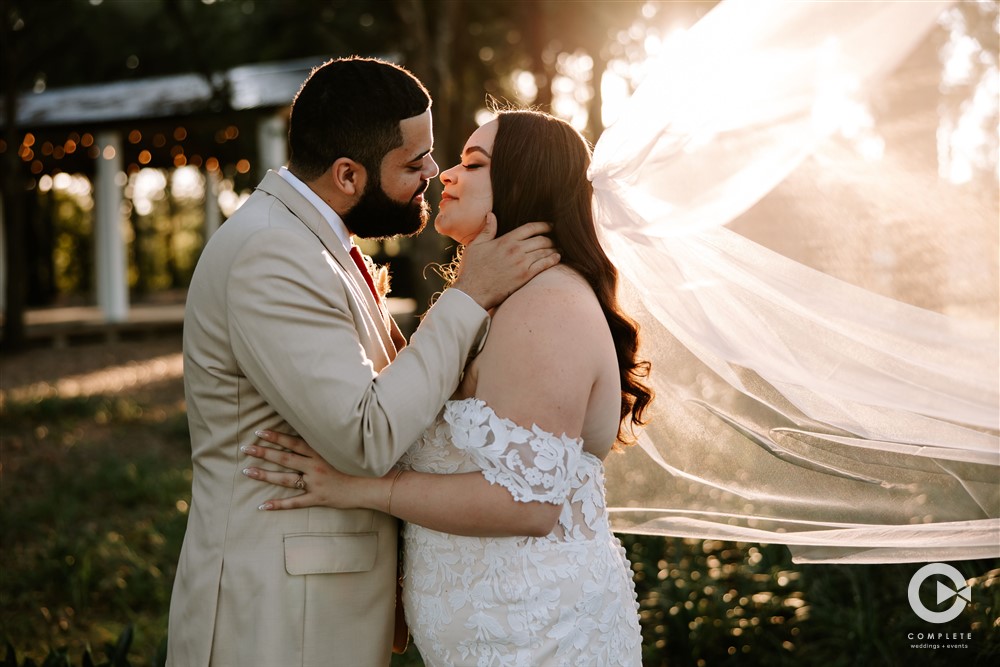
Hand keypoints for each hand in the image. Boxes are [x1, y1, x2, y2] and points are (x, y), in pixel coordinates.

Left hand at [241, 430, 386, 510]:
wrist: (374, 485)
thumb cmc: (361, 465)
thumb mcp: (344, 449)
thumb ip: (328, 442)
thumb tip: (314, 432)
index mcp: (321, 452)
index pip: (293, 442)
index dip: (275, 437)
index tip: (259, 432)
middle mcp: (315, 466)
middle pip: (284, 458)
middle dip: (263, 452)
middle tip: (245, 449)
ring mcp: (316, 483)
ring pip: (285, 479)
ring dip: (265, 475)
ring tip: (246, 472)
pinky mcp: (318, 498)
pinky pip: (294, 502)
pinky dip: (278, 504)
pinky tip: (262, 505)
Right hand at [451, 214, 559, 310]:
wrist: (473, 291)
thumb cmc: (472, 269)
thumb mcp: (476, 245)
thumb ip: (487, 230)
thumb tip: (491, 214)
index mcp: (506, 240)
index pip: (530, 228)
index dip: (543, 225)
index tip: (550, 226)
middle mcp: (516, 249)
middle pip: (541, 239)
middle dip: (551, 238)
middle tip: (555, 239)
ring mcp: (522, 263)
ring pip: (544, 251)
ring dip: (553, 249)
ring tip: (558, 248)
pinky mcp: (525, 277)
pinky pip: (544, 265)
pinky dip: (553, 260)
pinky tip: (557, 258)